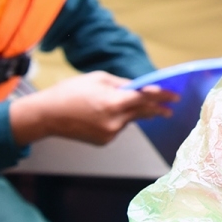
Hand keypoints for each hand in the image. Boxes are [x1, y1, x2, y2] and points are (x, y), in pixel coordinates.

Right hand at [9, 71, 178, 146]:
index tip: (175, 97)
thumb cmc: (70, 92)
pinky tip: (100, 115)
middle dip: (157, 109)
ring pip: (130, 120)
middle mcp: (115, 121)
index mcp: (115, 102)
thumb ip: (124, 84)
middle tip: (169, 108)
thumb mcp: (99, 79)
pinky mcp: (104, 141)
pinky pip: (118, 127)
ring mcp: (110, 133)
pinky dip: (117, 120)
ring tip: (107, 104)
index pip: (146, 99)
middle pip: (144, 113)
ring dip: (130, 112)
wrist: (47, 115)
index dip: (163, 97)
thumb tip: (141, 88)